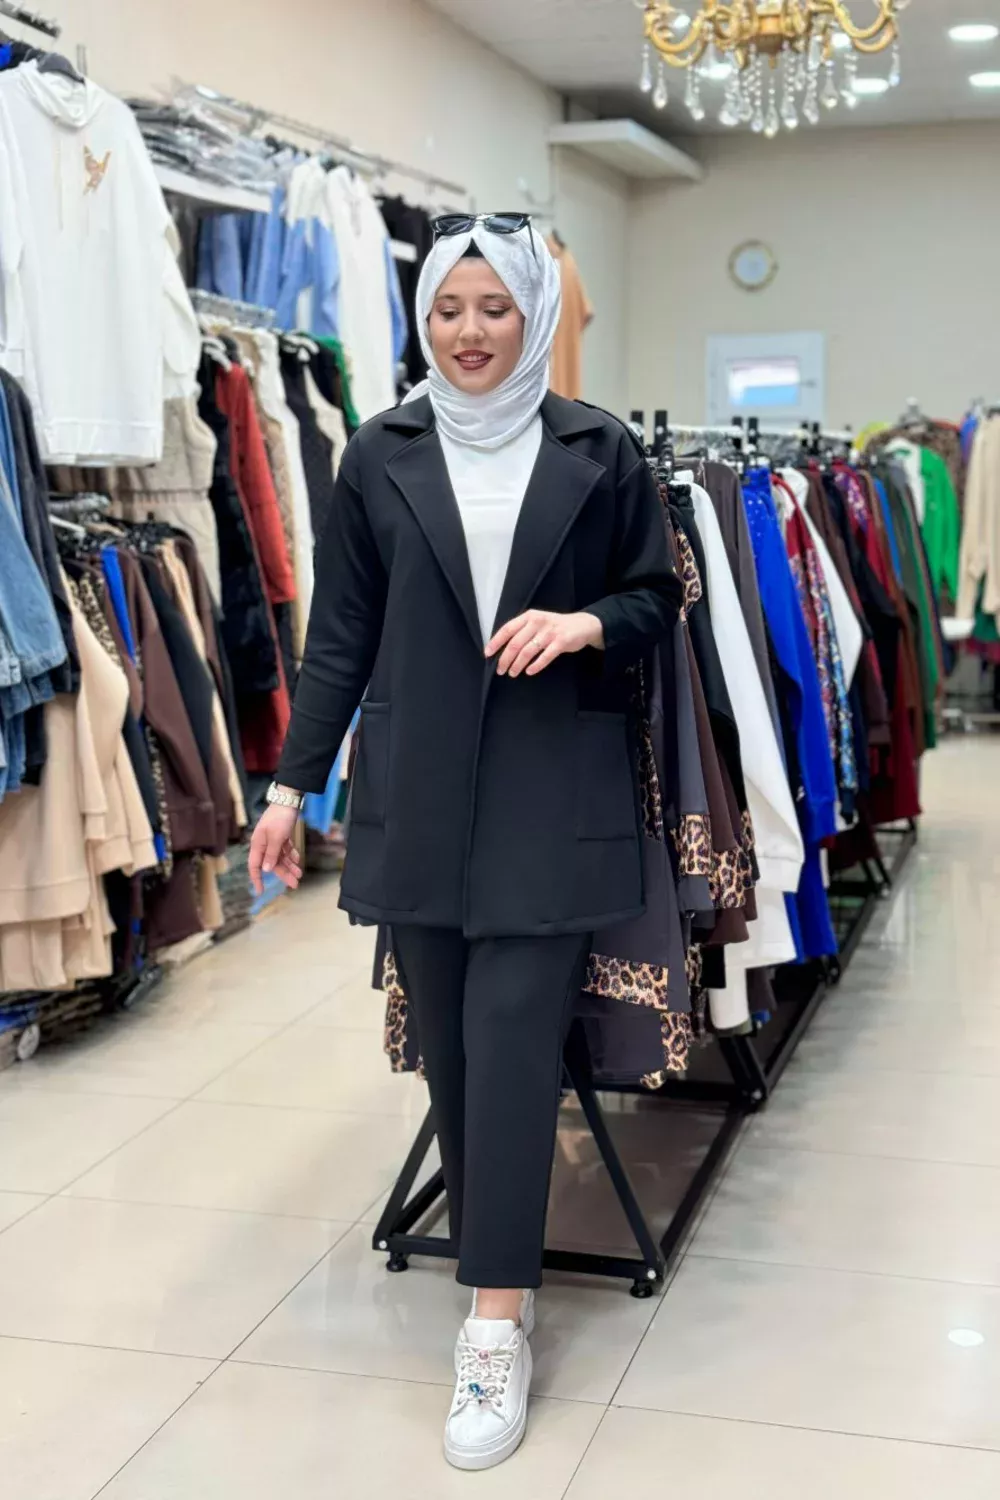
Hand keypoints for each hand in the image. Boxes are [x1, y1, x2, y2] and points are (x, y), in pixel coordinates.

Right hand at [248, 804, 302, 894]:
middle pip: (272, 864)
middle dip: (283, 874)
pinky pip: (285, 849)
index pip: (254, 866)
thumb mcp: (277, 837)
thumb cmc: (280, 818)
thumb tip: (266, 869)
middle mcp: (264, 843)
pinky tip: (297, 859)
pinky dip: (291, 854)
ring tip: (300, 874)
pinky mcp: (281, 834)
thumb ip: (272, 854)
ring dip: (290, 866)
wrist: (288, 799)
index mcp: (258, 844)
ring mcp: (273, 839)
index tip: (260, 891)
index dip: (257, 879)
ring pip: (280, 857)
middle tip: (295, 884)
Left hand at [486, 609, 603, 677]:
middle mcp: (538, 622)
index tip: (487, 654)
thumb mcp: (537, 622)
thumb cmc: (554, 626)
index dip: (496, 642)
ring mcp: (550, 632)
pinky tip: (529, 672)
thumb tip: (502, 649)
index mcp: (529, 617)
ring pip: (528, 651)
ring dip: (518, 664)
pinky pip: (545, 656)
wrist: (581, 625)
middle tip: (500, 670)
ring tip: (512, 673)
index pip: (507, 629)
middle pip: (515, 643)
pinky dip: (536, 665)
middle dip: (505, 658)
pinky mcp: (561, 641)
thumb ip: (522, 631)